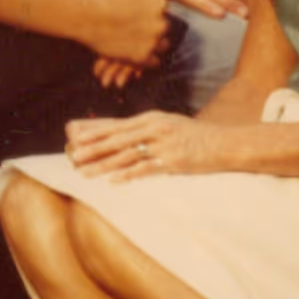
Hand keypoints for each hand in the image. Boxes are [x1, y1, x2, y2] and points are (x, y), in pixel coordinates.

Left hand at [64, 110, 226, 179]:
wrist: (224, 143)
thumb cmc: (194, 135)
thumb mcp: (169, 124)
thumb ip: (146, 128)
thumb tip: (121, 135)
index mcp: (152, 118)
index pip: (117, 125)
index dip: (95, 132)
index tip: (74, 138)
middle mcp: (155, 128)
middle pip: (118, 139)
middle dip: (94, 148)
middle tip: (74, 156)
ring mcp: (164, 144)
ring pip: (127, 154)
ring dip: (104, 164)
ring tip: (86, 172)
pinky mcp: (172, 160)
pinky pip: (146, 168)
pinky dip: (128, 174)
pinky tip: (114, 181)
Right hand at [76, 0, 158, 85]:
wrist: (85, 15)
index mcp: (159, 5)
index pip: (163, 11)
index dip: (153, 13)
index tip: (143, 15)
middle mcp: (159, 23)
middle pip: (163, 28)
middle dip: (153, 29)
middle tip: (140, 30)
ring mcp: (151, 41)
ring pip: (161, 46)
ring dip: (153, 45)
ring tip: (139, 44)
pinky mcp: (140, 56)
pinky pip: (153, 62)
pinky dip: (148, 60)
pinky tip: (138, 54)